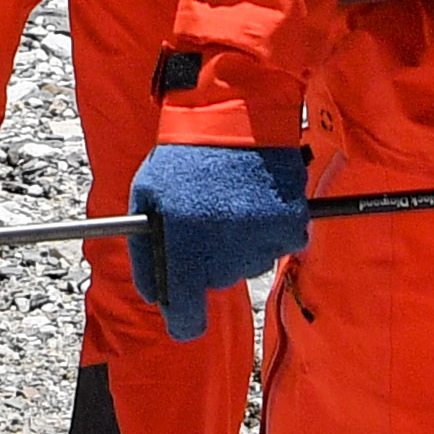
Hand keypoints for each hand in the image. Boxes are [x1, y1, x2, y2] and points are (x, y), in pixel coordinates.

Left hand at [125, 143, 308, 341]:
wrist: (235, 113)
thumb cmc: (183, 156)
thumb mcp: (145, 197)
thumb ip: (144, 252)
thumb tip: (153, 295)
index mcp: (184, 247)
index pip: (187, 316)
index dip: (183, 321)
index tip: (183, 318)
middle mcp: (224, 252)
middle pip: (216, 282)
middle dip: (206, 260)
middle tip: (201, 217)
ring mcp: (260, 241)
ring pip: (247, 264)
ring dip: (237, 244)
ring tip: (227, 200)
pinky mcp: (290, 226)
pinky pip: (276, 246)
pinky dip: (267, 230)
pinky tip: (254, 200)